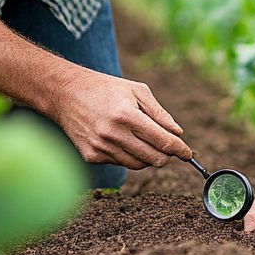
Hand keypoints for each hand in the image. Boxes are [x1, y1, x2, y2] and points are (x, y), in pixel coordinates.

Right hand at [49, 68, 192, 168]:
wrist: (66, 93)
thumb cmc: (106, 89)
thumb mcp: (137, 91)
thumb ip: (159, 113)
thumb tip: (177, 134)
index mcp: (126, 115)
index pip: (162, 141)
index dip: (179, 150)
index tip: (188, 153)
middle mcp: (113, 134)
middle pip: (153, 158)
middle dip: (167, 156)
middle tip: (170, 149)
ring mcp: (100, 147)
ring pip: (138, 165)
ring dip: (148, 157)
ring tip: (146, 141)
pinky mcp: (91, 156)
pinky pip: (120, 163)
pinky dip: (129, 156)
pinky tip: (124, 141)